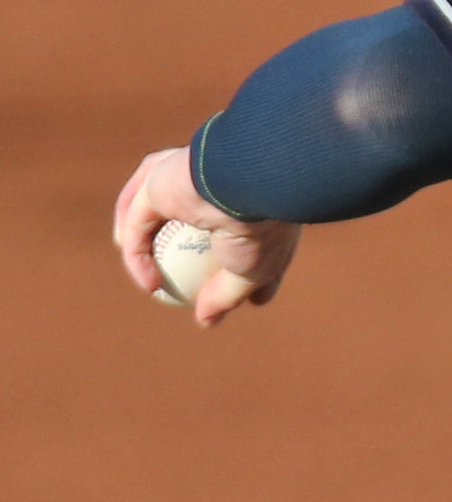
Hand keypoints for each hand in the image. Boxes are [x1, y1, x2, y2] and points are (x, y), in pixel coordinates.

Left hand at [112, 147, 301, 326]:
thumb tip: (208, 321)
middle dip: (173, 251)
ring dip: (146, 250)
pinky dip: (140, 257)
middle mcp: (214, 185)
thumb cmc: (262, 227)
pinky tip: (148, 284)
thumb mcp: (257, 273)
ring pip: (153, 215)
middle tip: (175, 288)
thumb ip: (230, 296)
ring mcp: (183, 179)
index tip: (221, 296)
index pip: (230, 231)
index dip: (224, 267)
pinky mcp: (156, 181)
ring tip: (151, 283)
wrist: (251, 186)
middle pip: (186, 221)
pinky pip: (139, 224)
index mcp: (248, 198)